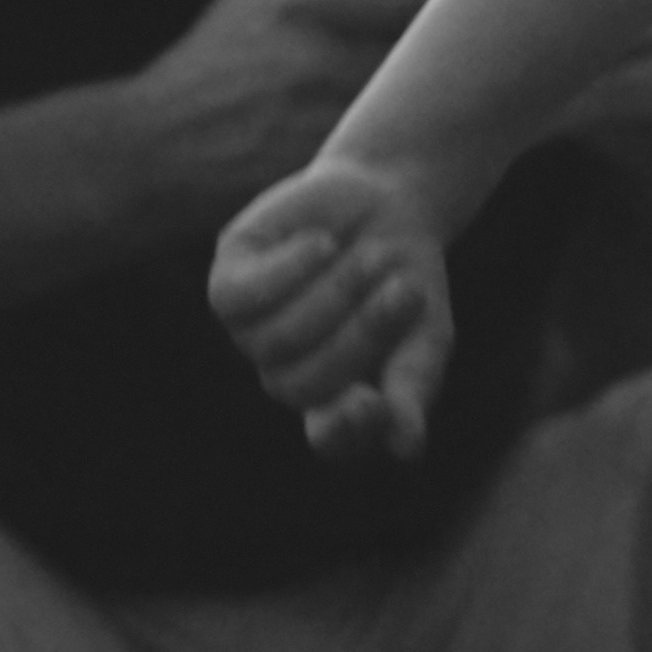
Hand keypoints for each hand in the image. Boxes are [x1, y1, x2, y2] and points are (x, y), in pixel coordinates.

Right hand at [111, 0, 447, 230]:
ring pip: (413, 93)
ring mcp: (318, 107)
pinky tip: (391, 137)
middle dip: (436, 46)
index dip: (440, 1)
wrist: (151, 151)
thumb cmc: (214, 61)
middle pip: (425, 41)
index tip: (436, 11)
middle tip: (432, 57)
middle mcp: (308, 44)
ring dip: (422, 95)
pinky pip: (390, 139)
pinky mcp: (323, 159)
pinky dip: (400, 136)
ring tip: (412, 98)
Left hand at [206, 160, 460, 457]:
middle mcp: (286, 373)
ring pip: (273, 341)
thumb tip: (406, 450)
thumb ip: (413, 387)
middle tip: (408, 289)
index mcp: (336, 398)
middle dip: (360, 336)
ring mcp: (252, 333)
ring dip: (335, 293)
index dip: (345, 430)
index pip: (330, 438)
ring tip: (375, 254)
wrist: (384, 201)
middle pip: (303, 384)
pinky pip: (239, 298)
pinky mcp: (228, 285)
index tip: (373, 406)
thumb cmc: (404, 279)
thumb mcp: (423, 332)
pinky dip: (287, 269)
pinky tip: (323, 242)